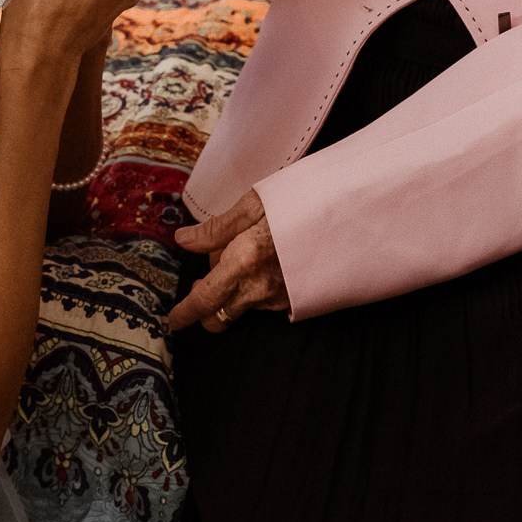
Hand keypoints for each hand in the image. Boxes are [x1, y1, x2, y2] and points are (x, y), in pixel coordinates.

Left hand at [168, 189, 290, 331]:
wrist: (348, 215)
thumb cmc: (300, 201)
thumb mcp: (254, 205)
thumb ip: (216, 229)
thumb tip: (184, 240)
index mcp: (242, 261)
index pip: (203, 300)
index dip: (184, 314)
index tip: (173, 320)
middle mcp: (258, 287)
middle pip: (218, 318)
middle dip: (205, 309)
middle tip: (206, 282)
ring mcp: (279, 297)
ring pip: (242, 307)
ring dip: (233, 293)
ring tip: (245, 258)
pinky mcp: (295, 299)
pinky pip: (265, 302)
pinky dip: (256, 289)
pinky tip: (267, 264)